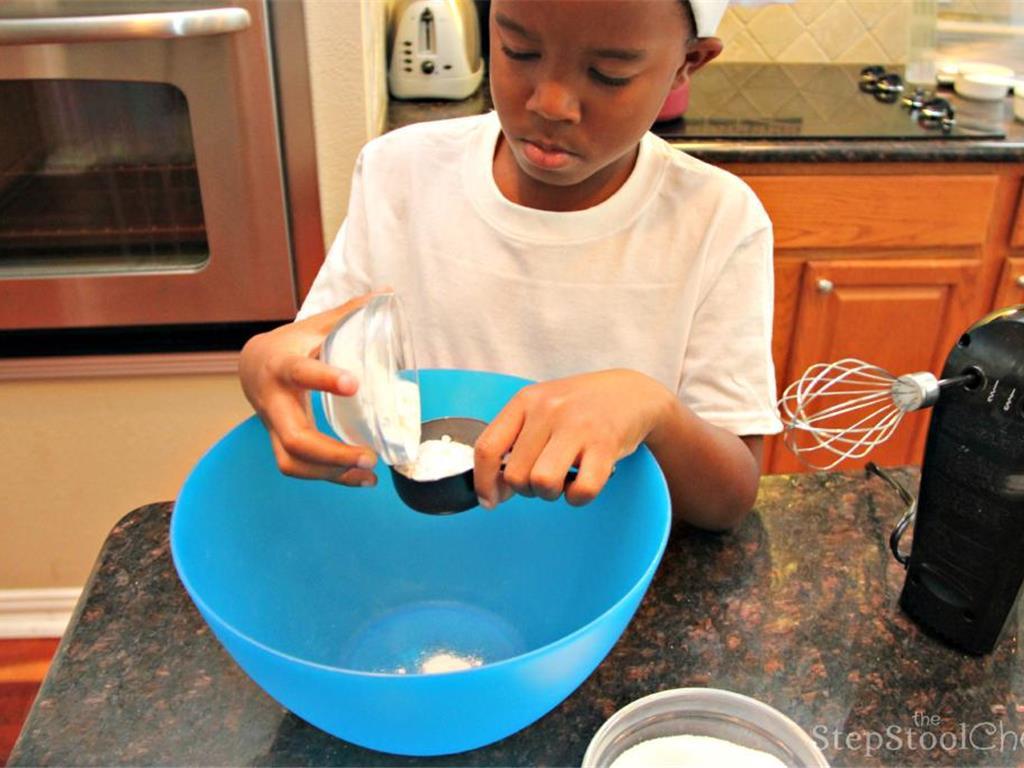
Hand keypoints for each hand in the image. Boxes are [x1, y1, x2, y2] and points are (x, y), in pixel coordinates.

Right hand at [238, 294, 379, 485]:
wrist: (251, 366)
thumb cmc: (289, 345)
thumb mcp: (314, 326)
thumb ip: (349, 314)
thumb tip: (387, 292)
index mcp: (283, 366)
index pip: (300, 372)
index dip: (324, 379)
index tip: (354, 384)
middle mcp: (273, 402)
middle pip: (294, 438)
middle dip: (331, 453)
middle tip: (369, 456)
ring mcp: (273, 427)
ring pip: (292, 462)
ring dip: (331, 473)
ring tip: (368, 473)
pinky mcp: (281, 444)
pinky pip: (300, 469)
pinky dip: (331, 477)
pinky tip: (360, 479)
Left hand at [473, 370, 673, 507]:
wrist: (631, 392)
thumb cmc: (579, 407)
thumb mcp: (541, 408)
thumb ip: (515, 441)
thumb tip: (494, 489)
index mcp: (525, 401)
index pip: (487, 448)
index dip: (483, 482)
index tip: (491, 500)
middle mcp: (548, 410)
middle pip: (515, 475)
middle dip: (527, 489)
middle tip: (544, 477)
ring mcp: (578, 426)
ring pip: (542, 483)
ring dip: (551, 494)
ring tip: (563, 480)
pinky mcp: (605, 445)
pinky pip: (581, 490)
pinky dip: (579, 497)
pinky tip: (583, 482)